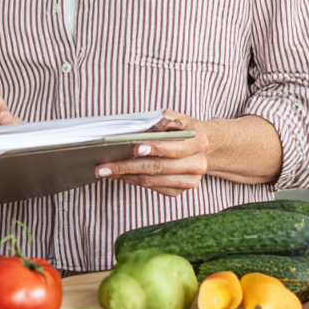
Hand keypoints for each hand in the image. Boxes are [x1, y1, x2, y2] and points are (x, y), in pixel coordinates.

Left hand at [95, 109, 209, 196]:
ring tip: (104, 171)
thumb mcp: (176, 118)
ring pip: (152, 181)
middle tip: (103, 167)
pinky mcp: (179, 190)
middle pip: (158, 168)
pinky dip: (133, 181)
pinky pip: (152, 188)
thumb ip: (161, 120)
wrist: (205, 147)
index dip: (154, 149)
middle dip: (127, 167)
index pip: (174, 148)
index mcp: (197, 142)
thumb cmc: (183, 129)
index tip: (134, 148)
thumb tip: (138, 128)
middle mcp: (197, 164)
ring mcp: (189, 180)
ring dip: (126, 176)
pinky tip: (119, 174)